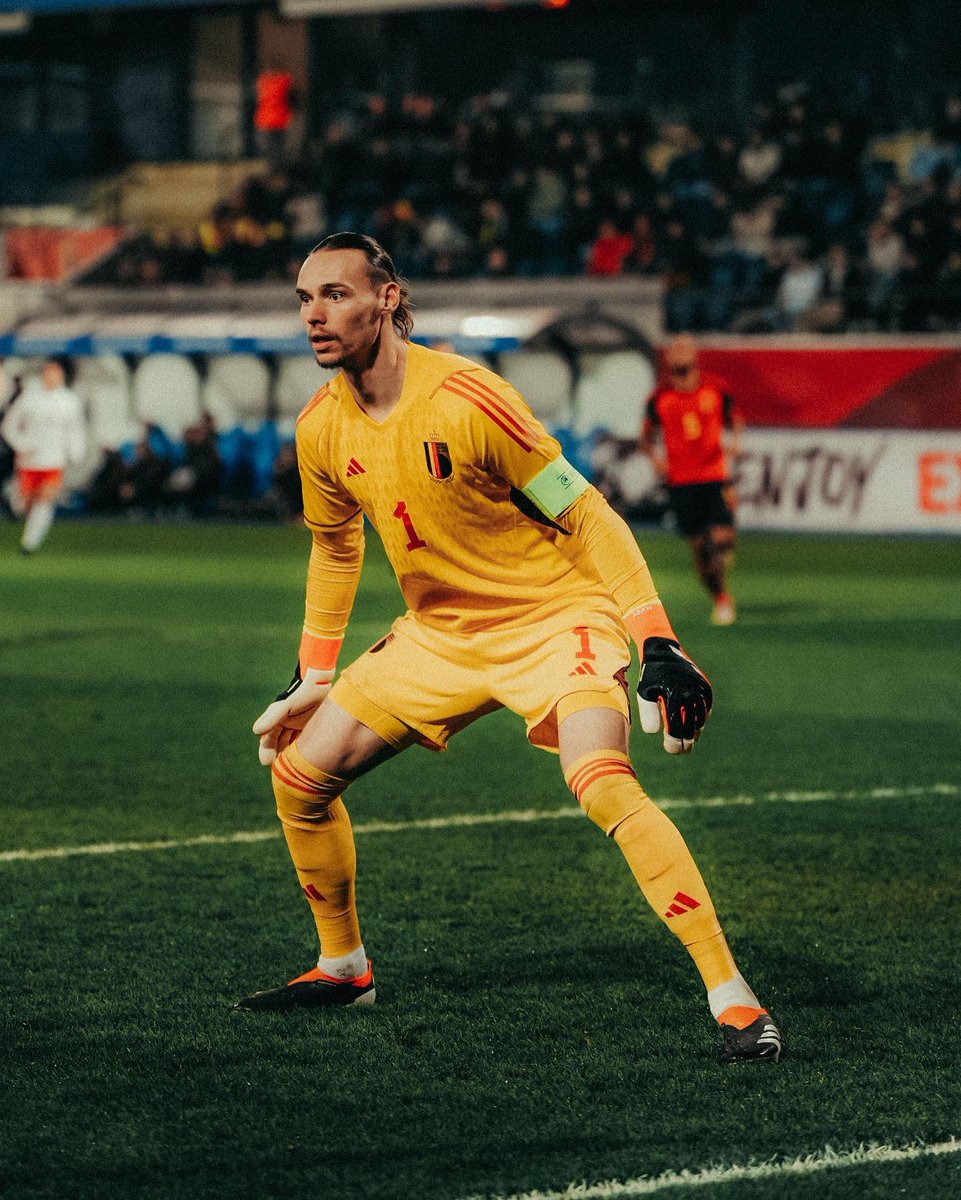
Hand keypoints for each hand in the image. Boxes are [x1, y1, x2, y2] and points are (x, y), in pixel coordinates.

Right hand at [252, 664, 332, 765]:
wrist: (321, 683)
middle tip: (279, 770)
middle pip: (278, 745)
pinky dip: (301, 752)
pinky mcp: (309, 727)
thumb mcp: (286, 706)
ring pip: (289, 745)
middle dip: (277, 757)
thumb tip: (256, 730)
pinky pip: (302, 743)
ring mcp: (297, 726)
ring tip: (291, 771)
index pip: (268, 740)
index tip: (267, 763)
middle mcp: (285, 724)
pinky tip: (304, 762)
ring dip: (289, 756)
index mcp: (276, 720)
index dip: (266, 752)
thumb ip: (273, 718)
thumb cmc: (302, 694)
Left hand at [637, 636, 712, 754]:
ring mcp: (701, 690)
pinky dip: (700, 718)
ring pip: (701, 719)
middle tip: (681, 751)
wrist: (664, 651)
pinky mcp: (706, 687)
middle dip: (686, 742)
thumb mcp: (644, 693)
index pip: (677, 728)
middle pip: (691, 727)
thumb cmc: (651, 675)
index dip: (674, 742)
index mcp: (674, 696)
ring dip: (695, 732)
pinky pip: (705, 708)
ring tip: (687, 740)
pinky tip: (692, 725)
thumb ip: (648, 713)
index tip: (670, 749)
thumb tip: (653, 732)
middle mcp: (690, 693)